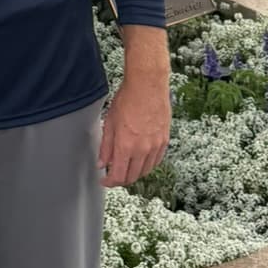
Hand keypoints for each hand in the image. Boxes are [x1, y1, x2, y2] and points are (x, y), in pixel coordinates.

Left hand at [100, 27, 171, 187]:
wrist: (148, 86)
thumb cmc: (128, 99)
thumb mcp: (109, 123)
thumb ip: (106, 146)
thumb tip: (102, 163)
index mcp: (126, 146)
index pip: (118, 176)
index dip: (109, 182)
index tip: (105, 180)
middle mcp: (142, 149)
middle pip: (132, 177)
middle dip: (121, 180)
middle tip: (113, 175)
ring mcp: (155, 146)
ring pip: (145, 171)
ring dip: (134, 173)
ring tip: (126, 167)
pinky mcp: (164, 141)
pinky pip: (156, 161)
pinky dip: (147, 165)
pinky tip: (141, 160)